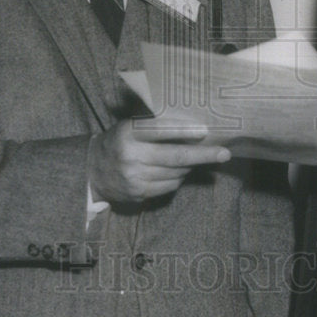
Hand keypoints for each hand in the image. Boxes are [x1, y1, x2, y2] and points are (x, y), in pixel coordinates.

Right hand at [88, 118, 229, 203]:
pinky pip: (169, 186)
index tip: (205, 131)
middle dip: (203, 155)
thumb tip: (191, 123)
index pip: (160, 131)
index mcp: (129, 133)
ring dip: (190, 166)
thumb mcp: (130, 125)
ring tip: (198, 157)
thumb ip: (154, 123)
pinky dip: (179, 178)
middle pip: (175, 157)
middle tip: (224, 153)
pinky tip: (179, 171)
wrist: (93, 169)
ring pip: (175, 173)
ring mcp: (134, 178)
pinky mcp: (138, 194)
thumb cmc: (120, 140)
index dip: (184, 131)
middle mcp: (131, 156)